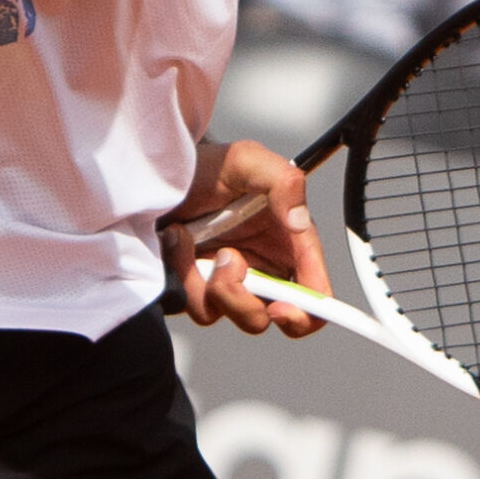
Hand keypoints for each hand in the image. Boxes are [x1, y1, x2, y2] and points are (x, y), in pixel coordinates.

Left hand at [161, 139, 330, 337]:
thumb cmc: (212, 166)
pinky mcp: (198, 286)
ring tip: (193, 237)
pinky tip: (178, 240)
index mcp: (289, 245)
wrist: (165, 171)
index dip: (306, 313)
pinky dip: (183, 273)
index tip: (280, 309)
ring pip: (228, 313)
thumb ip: (284, 183)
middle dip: (246, 302)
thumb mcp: (249, 160)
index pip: (314, 294)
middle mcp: (263, 268)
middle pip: (270, 317)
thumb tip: (300, 222)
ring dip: (208, 281)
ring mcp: (229, 281)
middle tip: (228, 262)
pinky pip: (195, 303)